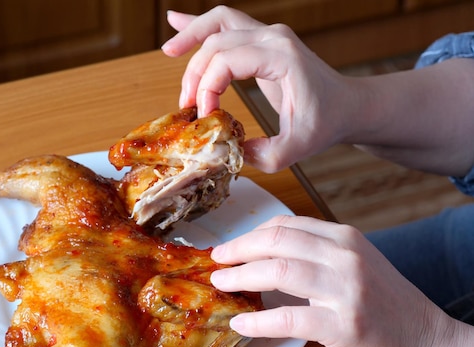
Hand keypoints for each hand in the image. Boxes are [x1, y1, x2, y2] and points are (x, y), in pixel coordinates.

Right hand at [162, 6, 353, 171]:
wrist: (347, 105)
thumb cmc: (326, 122)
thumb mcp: (298, 147)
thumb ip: (265, 155)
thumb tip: (229, 150)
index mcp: (282, 57)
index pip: (227, 61)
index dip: (207, 89)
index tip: (206, 117)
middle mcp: (273, 37)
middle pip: (217, 42)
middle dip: (195, 74)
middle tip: (187, 105)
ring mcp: (268, 33)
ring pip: (218, 22)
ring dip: (191, 37)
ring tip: (169, 50)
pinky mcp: (263, 39)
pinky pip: (226, 22)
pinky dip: (200, 24)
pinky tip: (176, 22)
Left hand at [209, 215, 461, 346]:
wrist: (426, 344)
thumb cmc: (385, 306)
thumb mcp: (354, 266)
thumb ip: (316, 255)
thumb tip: (264, 254)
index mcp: (345, 238)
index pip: (286, 225)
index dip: (251, 235)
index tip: (231, 246)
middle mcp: (345, 257)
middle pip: (276, 241)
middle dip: (238, 249)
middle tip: (216, 260)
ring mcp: (346, 290)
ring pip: (278, 272)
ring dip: (241, 277)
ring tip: (220, 285)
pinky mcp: (344, 325)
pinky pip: (288, 318)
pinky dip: (258, 322)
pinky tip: (241, 324)